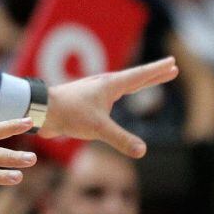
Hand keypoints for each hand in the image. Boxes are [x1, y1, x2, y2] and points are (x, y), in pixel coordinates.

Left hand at [40, 57, 178, 157]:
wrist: (41, 111)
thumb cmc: (69, 113)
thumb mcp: (98, 127)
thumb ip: (120, 139)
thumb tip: (142, 151)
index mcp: (110, 85)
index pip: (140, 76)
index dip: (157, 71)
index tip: (172, 62)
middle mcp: (104, 85)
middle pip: (135, 78)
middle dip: (154, 74)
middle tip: (171, 67)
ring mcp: (95, 92)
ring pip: (123, 85)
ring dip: (139, 82)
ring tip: (149, 79)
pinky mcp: (87, 100)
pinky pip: (112, 95)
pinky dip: (123, 92)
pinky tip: (119, 96)